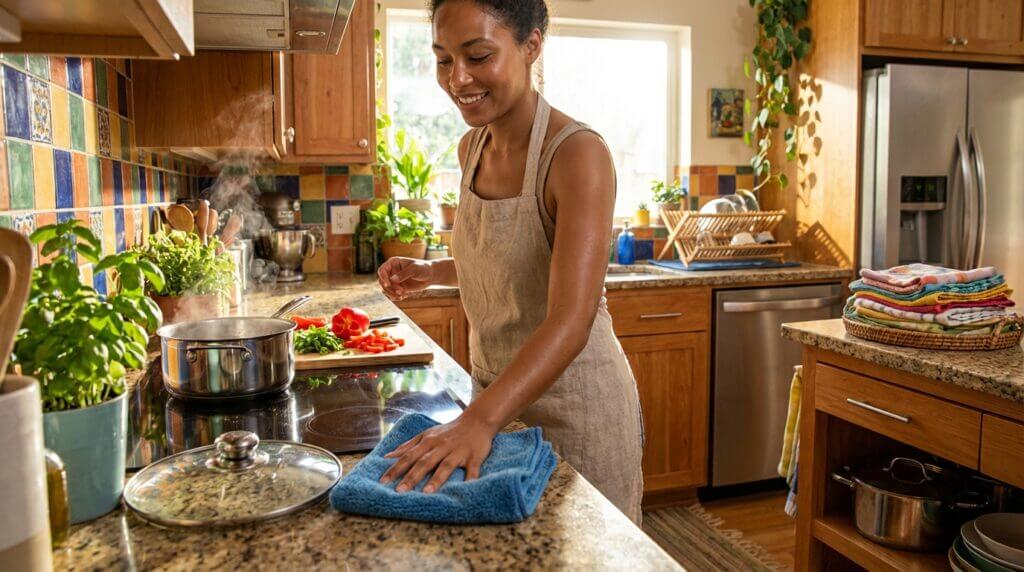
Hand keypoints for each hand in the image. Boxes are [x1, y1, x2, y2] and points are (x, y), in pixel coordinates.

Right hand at [377, 257, 433, 299]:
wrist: (430, 275)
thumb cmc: (423, 268)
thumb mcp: (414, 269)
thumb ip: (404, 274)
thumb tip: (393, 279)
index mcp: (393, 263)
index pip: (382, 270)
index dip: (383, 278)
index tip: (388, 284)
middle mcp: (391, 271)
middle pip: (382, 281)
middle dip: (389, 288)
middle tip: (401, 291)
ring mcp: (394, 280)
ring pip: (385, 289)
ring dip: (392, 294)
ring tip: (402, 295)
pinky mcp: (397, 287)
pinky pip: (391, 294)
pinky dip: (395, 297)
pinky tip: (404, 296)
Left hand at [380, 414, 494, 493]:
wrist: (476, 421)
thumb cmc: (449, 431)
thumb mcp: (427, 434)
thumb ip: (408, 446)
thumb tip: (388, 456)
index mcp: (428, 441)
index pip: (408, 456)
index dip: (396, 468)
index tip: (383, 481)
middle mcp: (442, 446)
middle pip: (425, 462)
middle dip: (412, 477)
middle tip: (400, 491)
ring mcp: (458, 452)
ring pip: (446, 465)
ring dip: (436, 479)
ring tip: (426, 492)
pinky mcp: (474, 457)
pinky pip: (472, 469)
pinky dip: (469, 479)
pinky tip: (465, 489)